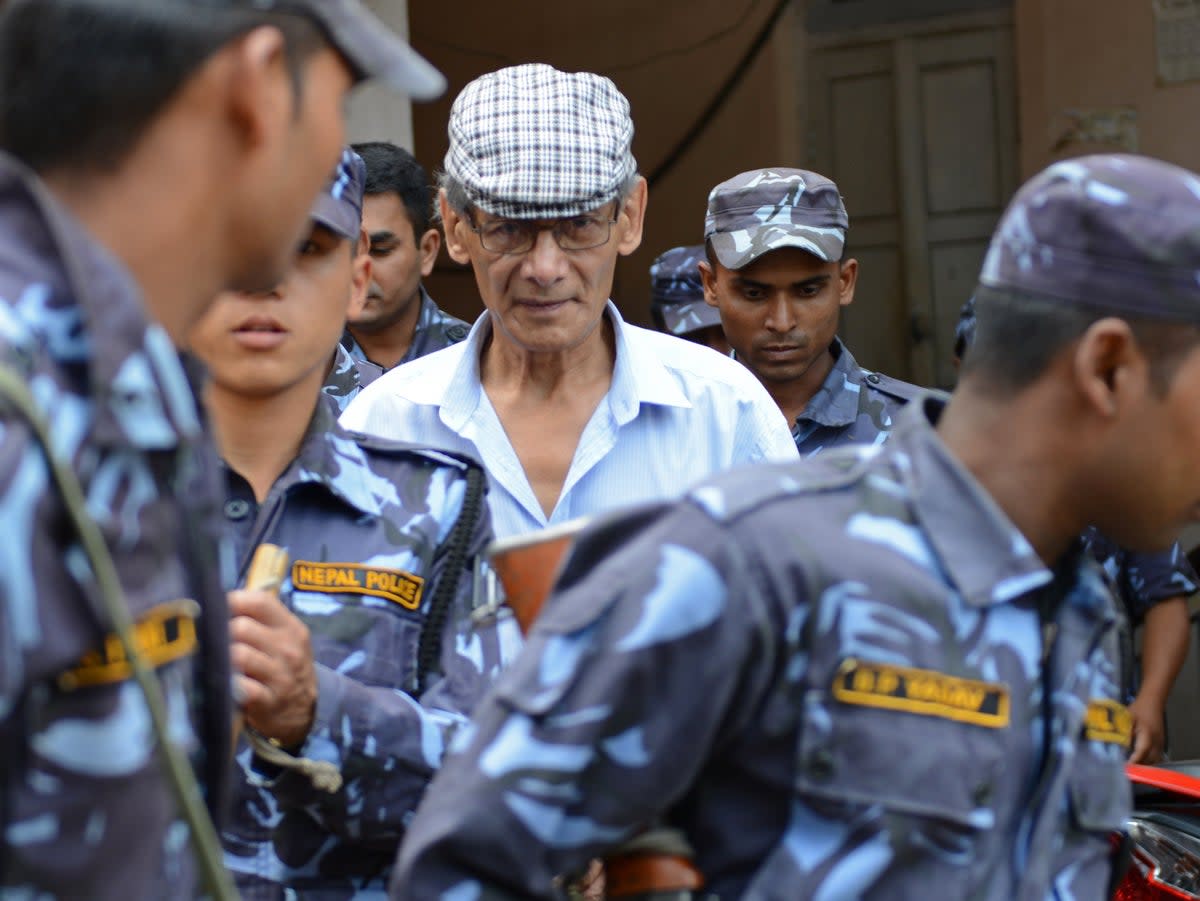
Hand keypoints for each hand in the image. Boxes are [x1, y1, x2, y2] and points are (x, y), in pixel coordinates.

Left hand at [229, 588, 316, 748]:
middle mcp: (288, 648)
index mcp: (290, 627)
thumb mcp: (283, 638)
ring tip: (215, 661)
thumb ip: (258, 619)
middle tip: (210, 640)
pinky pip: (241, 687)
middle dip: (221, 632)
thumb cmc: (283, 665)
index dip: (232, 601)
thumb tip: (216, 600)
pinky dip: (228, 684)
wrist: (303, 708)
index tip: (217, 609)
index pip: (260, 601)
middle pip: (242, 627)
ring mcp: (280, 675)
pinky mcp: (268, 701)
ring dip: (221, 658)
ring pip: (238, 655)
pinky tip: (223, 682)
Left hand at [1127, 693, 1165, 763]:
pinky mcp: (1161, 745)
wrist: (1152, 703)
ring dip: (1142, 766)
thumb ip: (1121, 731)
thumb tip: (1112, 742)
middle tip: (1123, 770)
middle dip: (1137, 767)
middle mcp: (1156, 741)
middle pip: (1148, 760)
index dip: (1133, 761)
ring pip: (1153, 761)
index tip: (1124, 768)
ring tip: (1129, 768)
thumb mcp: (1126, 718)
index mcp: (1147, 734)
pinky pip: (1156, 758)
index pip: (1141, 751)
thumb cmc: (1137, 710)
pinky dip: (1147, 762)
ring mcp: (1160, 744)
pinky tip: (1137, 762)